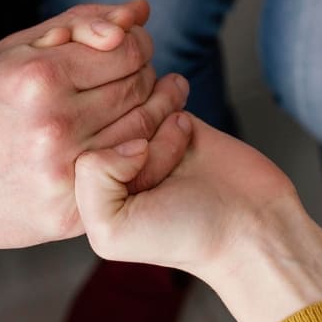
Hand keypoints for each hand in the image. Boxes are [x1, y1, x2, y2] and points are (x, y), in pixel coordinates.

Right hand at [0, 0, 192, 254]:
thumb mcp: (6, 52)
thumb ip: (78, 26)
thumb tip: (140, 11)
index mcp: (39, 78)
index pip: (128, 50)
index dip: (137, 43)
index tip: (127, 47)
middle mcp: (55, 126)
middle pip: (139, 89)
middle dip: (143, 76)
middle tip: (132, 75)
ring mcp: (63, 175)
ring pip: (143, 134)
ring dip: (149, 115)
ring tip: (135, 105)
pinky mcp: (67, 215)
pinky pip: (129, 179)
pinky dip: (138, 157)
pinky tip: (128, 143)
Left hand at [76, 117, 321, 321]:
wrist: (250, 223)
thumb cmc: (182, 236)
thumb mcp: (110, 230)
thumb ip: (89, 180)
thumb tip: (125, 136)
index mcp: (86, 192)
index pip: (70, 141)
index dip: (110, 154)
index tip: (139, 179)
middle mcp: (110, 163)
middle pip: (98, 114)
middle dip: (137, 135)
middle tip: (165, 168)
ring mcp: (140, 136)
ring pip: (126, 96)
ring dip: (156, 114)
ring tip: (179, 143)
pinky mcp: (170, 117)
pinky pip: (154, 85)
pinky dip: (170, 97)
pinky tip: (186, 128)